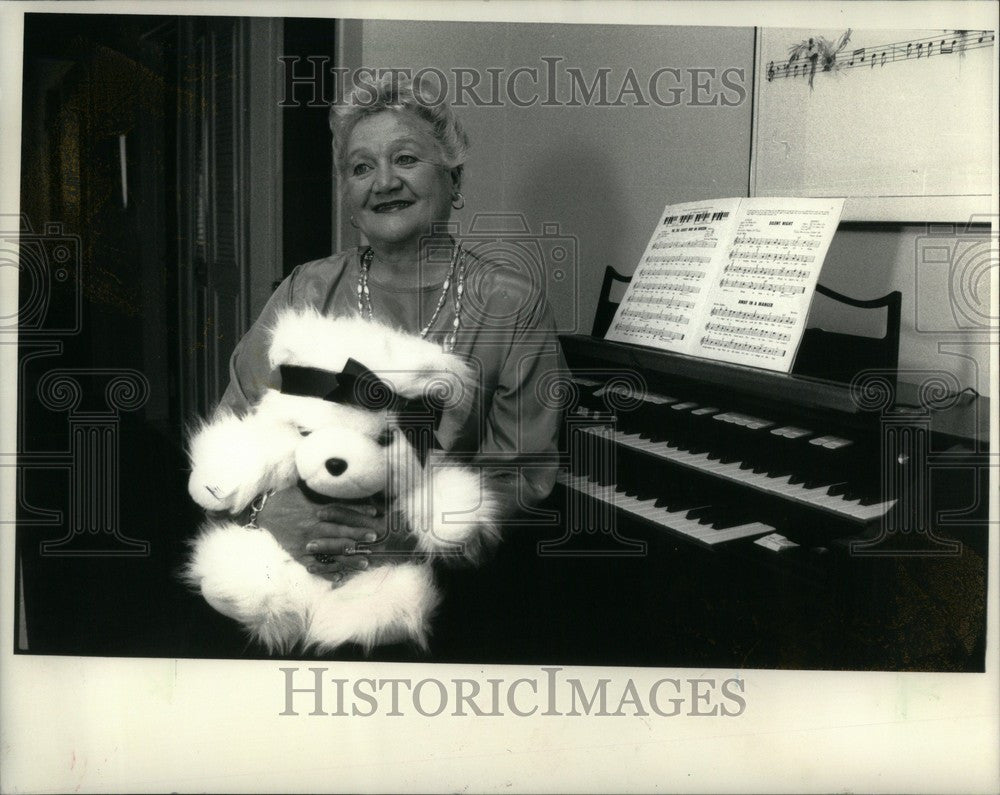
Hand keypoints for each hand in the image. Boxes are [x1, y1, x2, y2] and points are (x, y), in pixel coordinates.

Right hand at [255, 484, 386, 582]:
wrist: (260, 514)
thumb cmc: (282, 499)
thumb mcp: (300, 489)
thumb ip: (319, 488)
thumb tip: (335, 474)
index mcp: (314, 510)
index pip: (341, 511)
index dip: (358, 512)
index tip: (375, 513)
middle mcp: (311, 527)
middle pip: (339, 531)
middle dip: (358, 534)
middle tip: (374, 537)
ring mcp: (304, 543)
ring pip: (330, 551)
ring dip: (348, 557)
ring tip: (365, 562)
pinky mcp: (297, 555)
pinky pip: (313, 566)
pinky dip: (326, 572)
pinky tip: (340, 576)